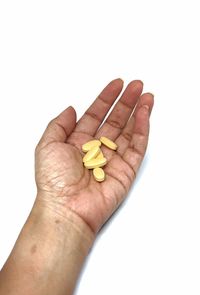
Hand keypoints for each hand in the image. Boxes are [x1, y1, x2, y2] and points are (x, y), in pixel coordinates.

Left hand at [35, 79, 153, 233]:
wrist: (67, 208)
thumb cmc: (54, 181)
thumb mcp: (47, 145)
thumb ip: (59, 124)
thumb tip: (71, 109)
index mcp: (78, 142)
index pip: (95, 115)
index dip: (106, 99)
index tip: (116, 85)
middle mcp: (96, 149)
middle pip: (115, 120)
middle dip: (126, 102)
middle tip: (136, 86)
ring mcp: (113, 159)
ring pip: (129, 131)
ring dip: (138, 112)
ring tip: (146, 96)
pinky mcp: (126, 170)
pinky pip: (137, 147)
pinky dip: (142, 130)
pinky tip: (144, 115)